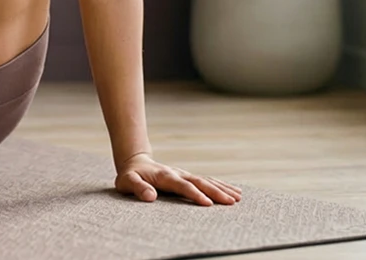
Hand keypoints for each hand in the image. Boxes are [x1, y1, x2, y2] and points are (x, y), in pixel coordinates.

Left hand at [114, 153, 242, 206]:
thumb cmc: (130, 176)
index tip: (207, 203)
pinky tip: (234, 192)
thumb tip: (150, 196)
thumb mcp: (127, 181)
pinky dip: (220, 186)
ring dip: (221, 188)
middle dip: (215, 191)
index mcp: (164, 175)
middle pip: (199, 181)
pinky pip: (206, 181)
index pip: (182, 185)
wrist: (135, 163)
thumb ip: (138, 187)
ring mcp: (184, 174)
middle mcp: (177, 173)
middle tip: (231, 201)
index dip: (194, 194)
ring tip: (238, 197)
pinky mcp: (188, 178)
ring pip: (206, 180)